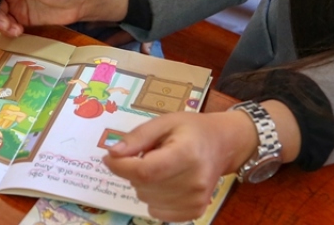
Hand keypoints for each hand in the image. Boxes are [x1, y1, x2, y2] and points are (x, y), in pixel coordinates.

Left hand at [103, 110, 256, 220]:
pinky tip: (167, 182)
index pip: (145, 171)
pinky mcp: (196, 211)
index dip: (121, 167)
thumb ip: (138, 137)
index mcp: (187, 154)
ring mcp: (197, 200)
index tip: (110, 158)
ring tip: (162, 167)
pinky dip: (154, 198)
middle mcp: (194, 182)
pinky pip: (157, 212)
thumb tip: (113, 154)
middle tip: (150, 154)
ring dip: (145, 185)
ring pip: (146, 199)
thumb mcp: (165, 122)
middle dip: (135, 171)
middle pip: (143, 186)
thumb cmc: (192, 130)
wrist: (223, 145)